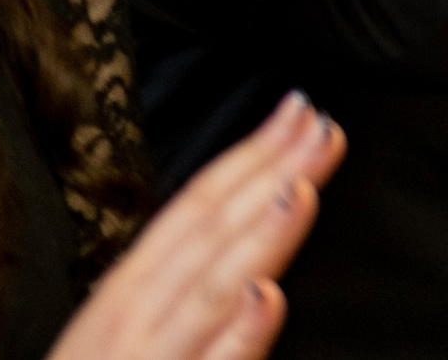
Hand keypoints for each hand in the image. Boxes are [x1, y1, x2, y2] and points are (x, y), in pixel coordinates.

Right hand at [48, 91, 346, 359]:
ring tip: (299, 189)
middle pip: (206, 236)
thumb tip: (245, 221)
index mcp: (128, 293)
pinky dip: (235, 338)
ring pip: (208, 295)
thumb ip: (180, 276)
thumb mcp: (128, 322)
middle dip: (264, 175)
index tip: (298, 111)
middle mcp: (131, 321)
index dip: (246, 157)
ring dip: (254, 240)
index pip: (193, 210)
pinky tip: (267, 299)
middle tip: (319, 125)